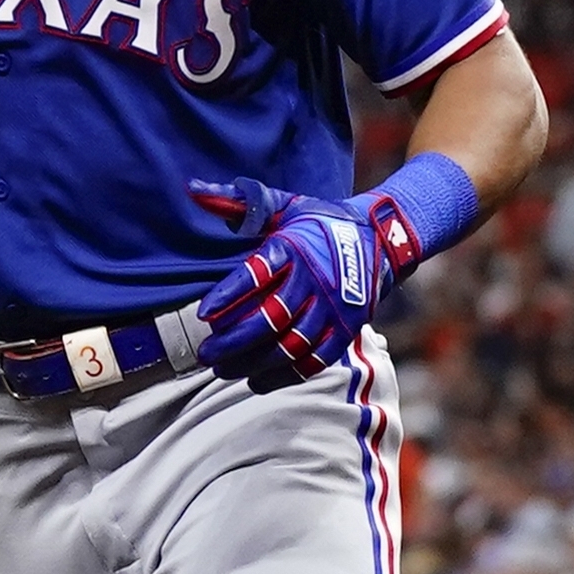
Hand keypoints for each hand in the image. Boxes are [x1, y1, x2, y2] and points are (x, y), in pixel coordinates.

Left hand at [190, 176, 427, 388]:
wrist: (380, 238)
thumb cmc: (316, 222)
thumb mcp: (282, 205)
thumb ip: (238, 202)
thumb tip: (192, 190)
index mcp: (294, 248)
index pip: (257, 273)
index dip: (229, 295)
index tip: (203, 313)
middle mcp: (315, 280)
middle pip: (271, 317)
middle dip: (234, 341)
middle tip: (205, 354)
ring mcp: (335, 307)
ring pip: (291, 343)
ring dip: (254, 362)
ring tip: (223, 370)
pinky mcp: (348, 328)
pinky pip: (317, 358)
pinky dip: (287, 374)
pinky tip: (257, 382)